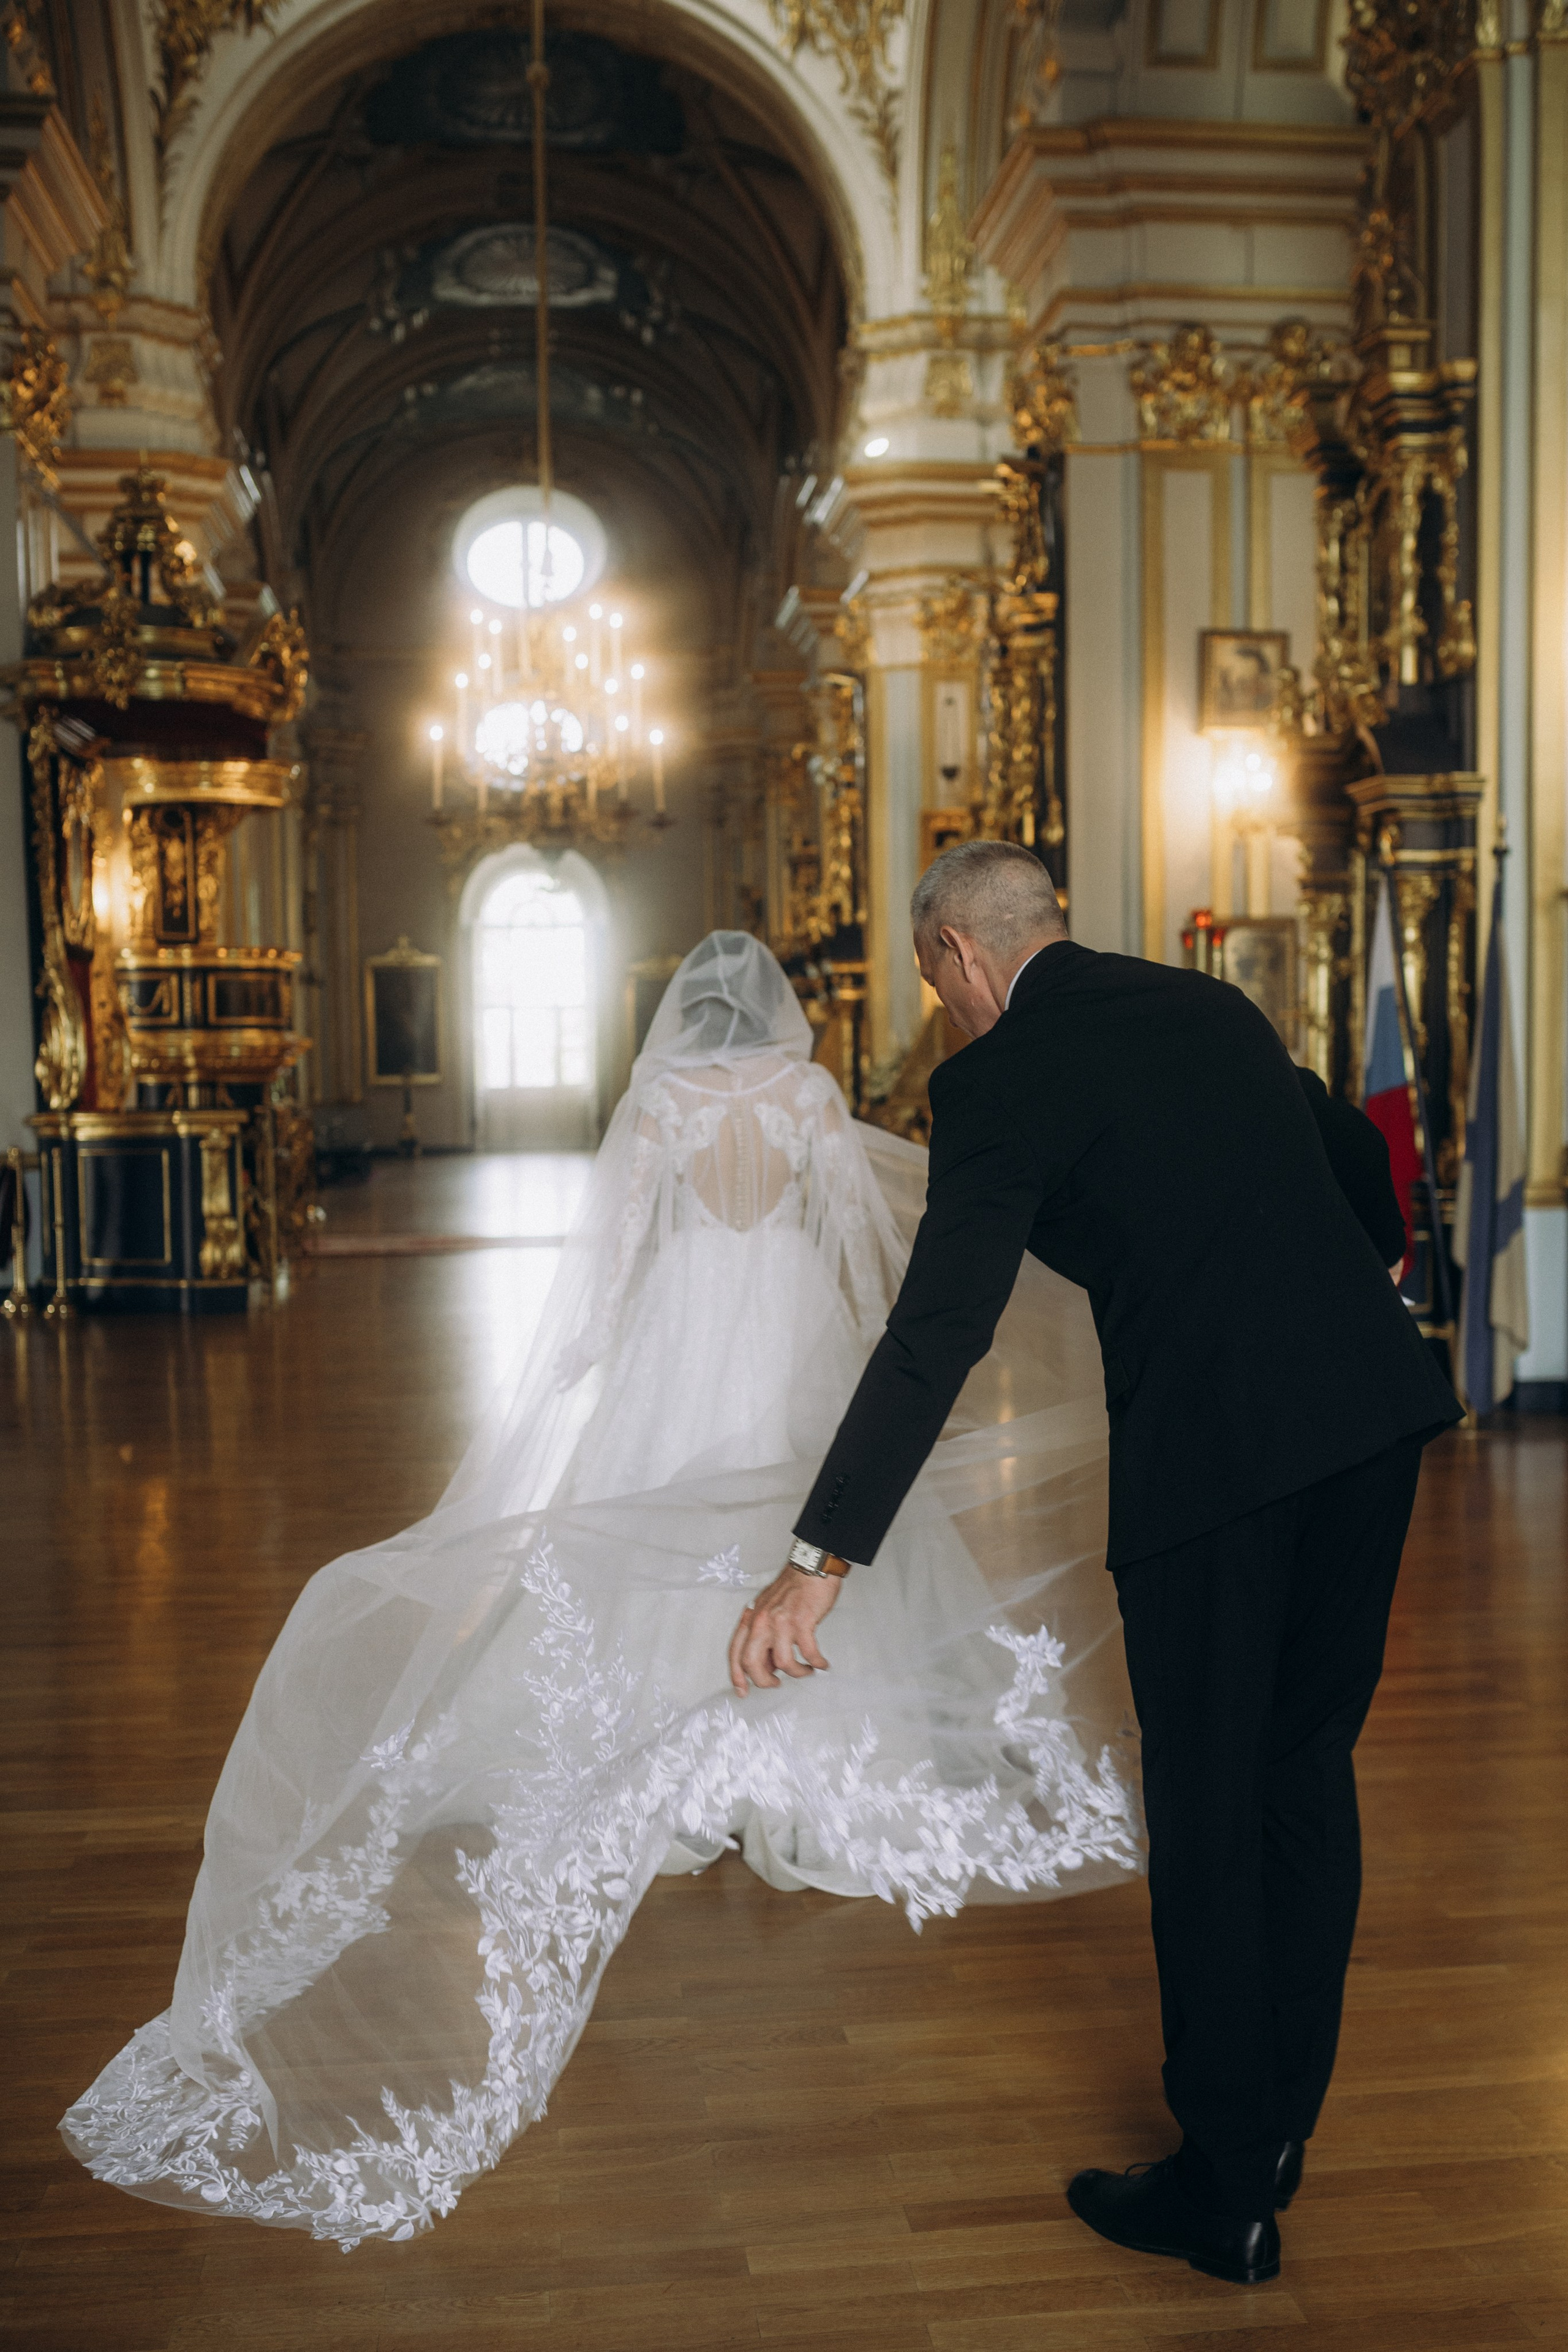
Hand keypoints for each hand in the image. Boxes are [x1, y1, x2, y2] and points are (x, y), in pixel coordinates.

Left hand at [728, 1565, 841, 1695]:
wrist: (810, 1568)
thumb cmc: (791, 1588)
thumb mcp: (767, 1609)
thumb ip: (763, 1634)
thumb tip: (768, 1664)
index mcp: (750, 1618)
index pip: (735, 1653)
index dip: (737, 1676)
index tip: (742, 1691)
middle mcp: (761, 1621)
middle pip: (752, 1663)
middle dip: (764, 1681)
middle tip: (776, 1684)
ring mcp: (781, 1622)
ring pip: (782, 1663)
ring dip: (797, 1673)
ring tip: (806, 1670)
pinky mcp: (802, 1622)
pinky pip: (808, 1653)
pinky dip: (816, 1662)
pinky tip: (821, 1663)